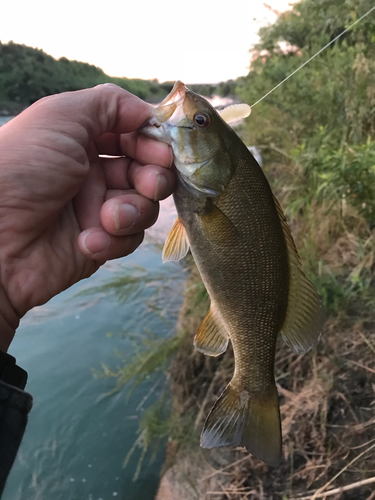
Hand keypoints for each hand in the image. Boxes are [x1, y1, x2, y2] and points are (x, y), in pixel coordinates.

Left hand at [0, 84, 174, 349]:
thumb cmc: (24, 169)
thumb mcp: (60, 117)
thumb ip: (111, 103)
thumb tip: (150, 112)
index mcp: (84, 139)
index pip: (135, 135)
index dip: (154, 142)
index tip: (163, 151)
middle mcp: (95, 171)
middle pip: (150, 170)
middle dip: (155, 177)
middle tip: (149, 185)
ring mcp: (99, 208)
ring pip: (146, 205)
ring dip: (132, 210)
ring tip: (107, 217)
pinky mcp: (103, 242)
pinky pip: (131, 238)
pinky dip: (115, 238)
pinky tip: (87, 240)